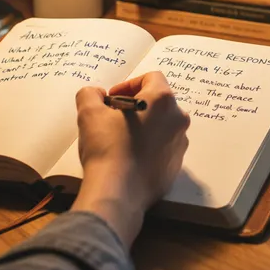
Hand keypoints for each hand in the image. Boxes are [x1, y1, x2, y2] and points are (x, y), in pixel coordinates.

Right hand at [72, 71, 189, 248]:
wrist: (117, 193)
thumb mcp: (89, 113)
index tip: (112, 99)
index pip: (152, 77)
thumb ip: (91, 94)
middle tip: (114, 117)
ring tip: (122, 138)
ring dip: (145, 126)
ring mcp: (181, 144)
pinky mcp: (176, 166)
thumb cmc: (106, 146)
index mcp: (163, 100)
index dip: (129, 84)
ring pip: (163, 125)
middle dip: (137, 105)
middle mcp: (178, 119)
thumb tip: (95, 93)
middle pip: (159, 102)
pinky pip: (164, 148)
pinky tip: (130, 157)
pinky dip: (150, 147)